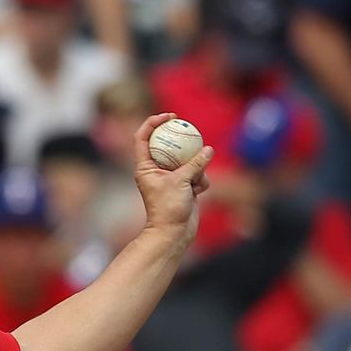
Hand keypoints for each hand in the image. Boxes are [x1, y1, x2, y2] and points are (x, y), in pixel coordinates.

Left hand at [131, 113, 212, 242]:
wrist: (174, 233)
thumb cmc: (169, 209)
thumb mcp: (181, 182)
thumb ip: (195, 164)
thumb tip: (208, 149)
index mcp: (145, 167)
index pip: (142, 137)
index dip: (152, 122)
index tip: (168, 116)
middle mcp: (155, 170)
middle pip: (166, 144)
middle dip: (180, 139)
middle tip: (190, 128)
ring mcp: (170, 178)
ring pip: (186, 160)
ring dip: (195, 168)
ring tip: (194, 182)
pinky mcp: (183, 186)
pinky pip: (195, 174)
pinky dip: (200, 181)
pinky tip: (198, 192)